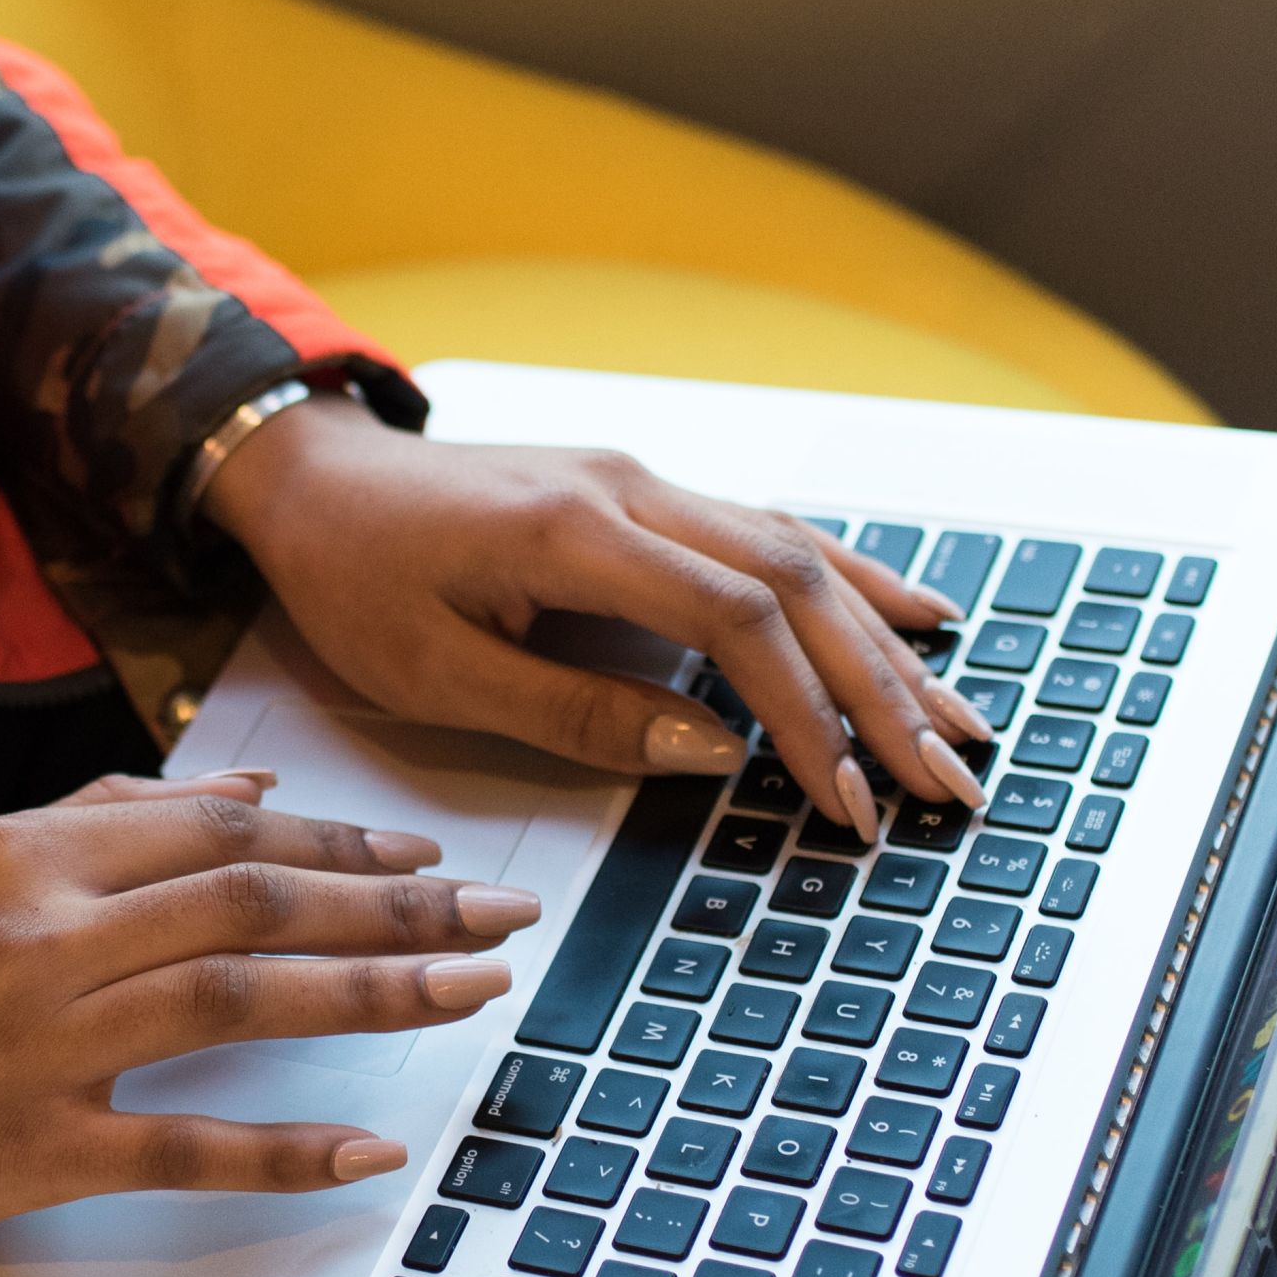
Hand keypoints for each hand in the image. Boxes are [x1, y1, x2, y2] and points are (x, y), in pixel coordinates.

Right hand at [0, 772, 540, 1261]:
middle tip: (499, 915)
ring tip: (472, 991)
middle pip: (253, 904)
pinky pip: (181, 1146)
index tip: (429, 861)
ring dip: (371, 994)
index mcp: (23, 854)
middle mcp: (39, 935)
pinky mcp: (27, 1151)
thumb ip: (99, 822)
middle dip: (395, 907)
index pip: (219, 835)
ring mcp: (37, 1045)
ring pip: (237, 1000)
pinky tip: (368, 1148)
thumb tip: (242, 797)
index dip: (340, 849)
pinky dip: (280, 1148)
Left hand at [200, 398, 991, 828]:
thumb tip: (713, 747)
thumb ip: (574, 711)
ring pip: (801, 556)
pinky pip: (774, 533)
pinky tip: (920, 618)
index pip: (735, 620)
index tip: (850, 797)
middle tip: (948, 781)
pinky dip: (855, 580)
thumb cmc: (353, 578)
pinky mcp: (649, 494)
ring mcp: (647, 482)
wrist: (314, 479)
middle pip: (796, 584)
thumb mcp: (433, 672)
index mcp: (573, 533)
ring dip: (886, 645)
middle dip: (882, 691)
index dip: (807, 711)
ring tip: (961, 724)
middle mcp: (631, 490)